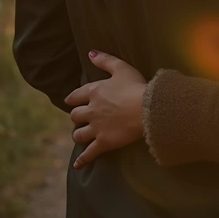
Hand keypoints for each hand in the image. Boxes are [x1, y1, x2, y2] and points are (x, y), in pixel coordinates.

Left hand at [65, 51, 146, 168]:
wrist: (147, 108)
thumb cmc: (136, 85)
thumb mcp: (121, 68)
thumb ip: (105, 60)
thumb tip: (90, 53)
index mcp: (94, 92)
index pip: (75, 96)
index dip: (72, 99)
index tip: (71, 102)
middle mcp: (91, 110)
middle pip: (75, 116)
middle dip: (76, 117)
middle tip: (81, 118)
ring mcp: (96, 128)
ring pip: (78, 134)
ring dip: (78, 135)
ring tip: (81, 136)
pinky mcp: (104, 142)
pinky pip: (89, 153)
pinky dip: (82, 160)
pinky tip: (78, 164)